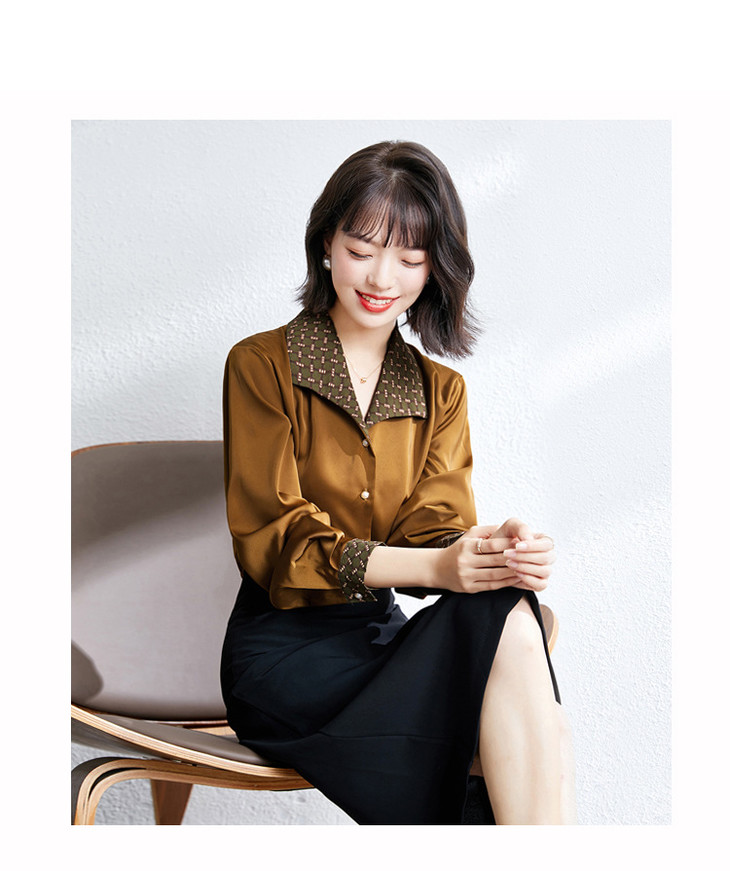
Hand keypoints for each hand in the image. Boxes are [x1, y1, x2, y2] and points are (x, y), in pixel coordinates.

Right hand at [434, 518, 554, 593]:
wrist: (437, 569)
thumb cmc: (459, 550)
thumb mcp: (469, 535)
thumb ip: (487, 530)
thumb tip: (507, 527)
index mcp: (466, 546)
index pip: (491, 545)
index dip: (507, 544)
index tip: (521, 543)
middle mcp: (465, 561)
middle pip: (495, 560)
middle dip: (513, 558)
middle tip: (529, 556)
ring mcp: (467, 576)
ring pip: (495, 575)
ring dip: (512, 572)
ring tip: (526, 568)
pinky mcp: (469, 588)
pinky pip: (491, 586)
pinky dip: (506, 583)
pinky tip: (516, 578)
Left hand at [492, 517, 555, 591]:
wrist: (495, 556)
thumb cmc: (505, 539)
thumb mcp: (510, 527)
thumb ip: (521, 528)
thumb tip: (529, 539)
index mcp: (545, 542)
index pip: (547, 544)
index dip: (533, 546)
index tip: (516, 546)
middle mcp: (548, 556)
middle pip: (546, 558)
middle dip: (525, 556)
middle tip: (507, 554)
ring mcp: (545, 570)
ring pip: (545, 571)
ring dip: (525, 567)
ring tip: (509, 563)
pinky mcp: (540, 583)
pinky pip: (541, 585)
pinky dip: (529, 579)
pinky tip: (516, 573)